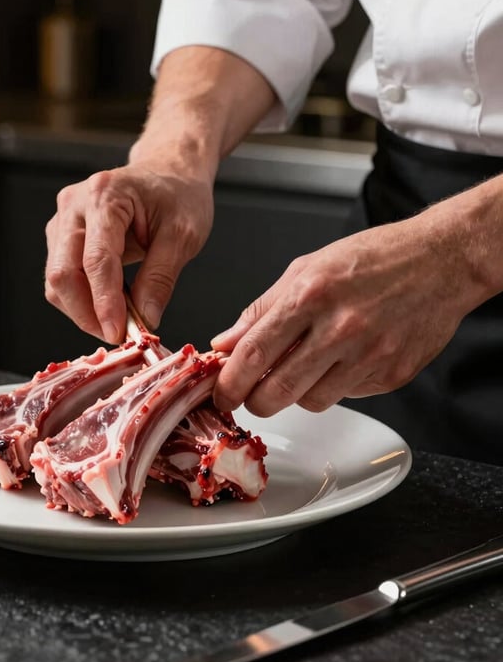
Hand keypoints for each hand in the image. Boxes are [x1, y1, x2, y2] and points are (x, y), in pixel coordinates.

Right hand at [45, 164, 213, 342]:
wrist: (168, 173)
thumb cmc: (178, 197)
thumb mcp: (184, 235)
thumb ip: (161, 278)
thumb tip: (145, 319)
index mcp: (105, 195)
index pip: (96, 259)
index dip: (104, 302)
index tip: (118, 333)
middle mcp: (74, 205)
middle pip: (62, 273)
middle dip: (87, 313)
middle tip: (119, 334)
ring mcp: (63, 221)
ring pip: (58, 281)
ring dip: (83, 310)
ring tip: (120, 319)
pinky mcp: (61, 237)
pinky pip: (63, 278)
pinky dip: (82, 300)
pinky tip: (109, 304)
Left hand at [210, 210, 484, 416]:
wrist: (441, 260)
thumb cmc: (372, 259)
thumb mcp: (305, 269)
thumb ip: (261, 310)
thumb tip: (226, 343)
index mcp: (310, 295)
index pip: (253, 355)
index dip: (229, 384)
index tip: (221, 393)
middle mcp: (340, 328)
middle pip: (277, 392)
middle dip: (255, 401)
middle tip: (252, 394)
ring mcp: (369, 355)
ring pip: (311, 402)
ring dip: (297, 393)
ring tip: (305, 366)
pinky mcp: (392, 374)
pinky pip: (347, 397)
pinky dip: (334, 386)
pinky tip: (341, 361)